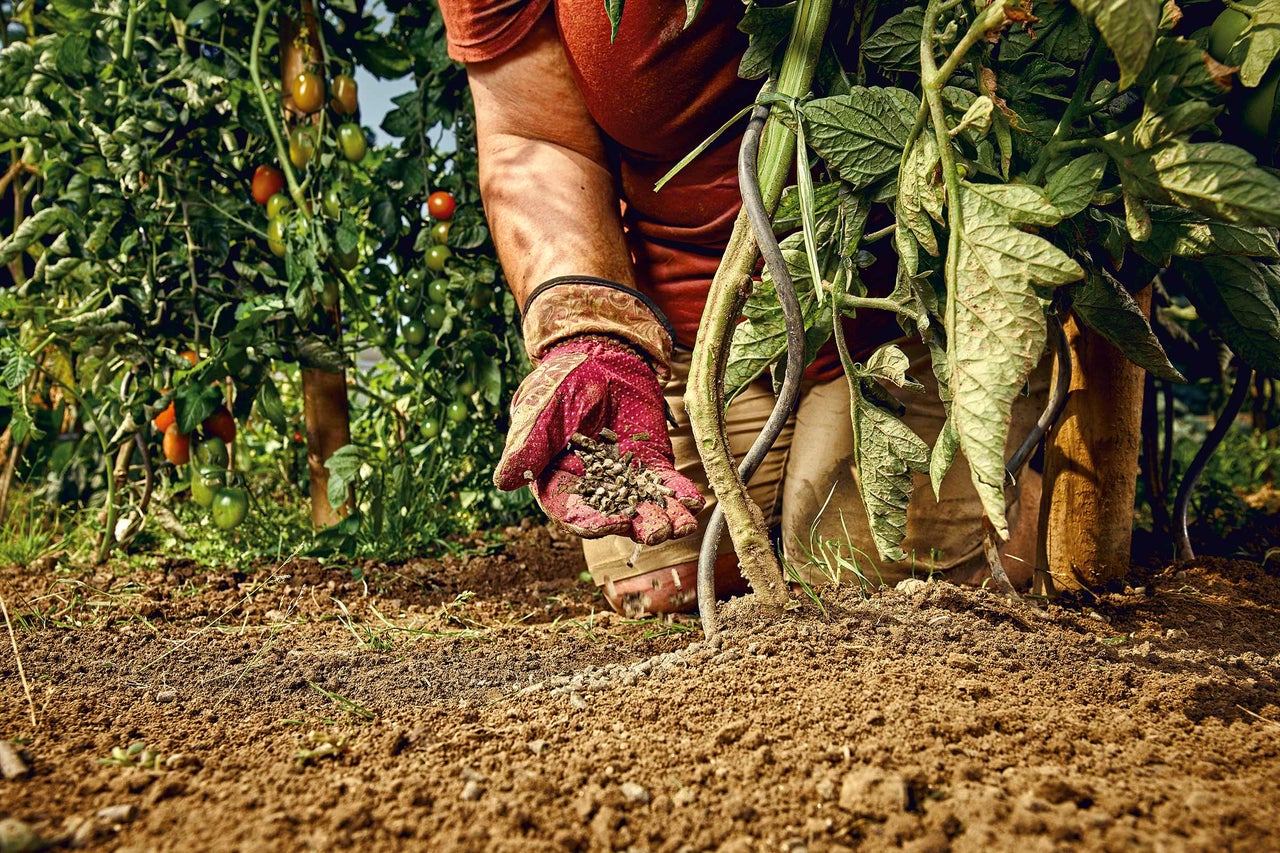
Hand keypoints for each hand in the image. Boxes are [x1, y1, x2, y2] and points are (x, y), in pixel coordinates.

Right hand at [494, 335, 704, 543]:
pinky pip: (666, 484)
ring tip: (683, 523)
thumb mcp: (543, 409)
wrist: (602, 353)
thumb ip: (528, 444)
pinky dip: (680, 495)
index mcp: (559, 480)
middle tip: (658, 530)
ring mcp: (624, 477)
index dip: (591, 522)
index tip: (610, 525)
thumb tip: (502, 481)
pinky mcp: (650, 463)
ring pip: (644, 505)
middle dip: (637, 525)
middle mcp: (593, 487)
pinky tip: (695, 502)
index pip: (574, 510)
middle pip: (615, 516)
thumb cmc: (563, 380)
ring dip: (664, 518)